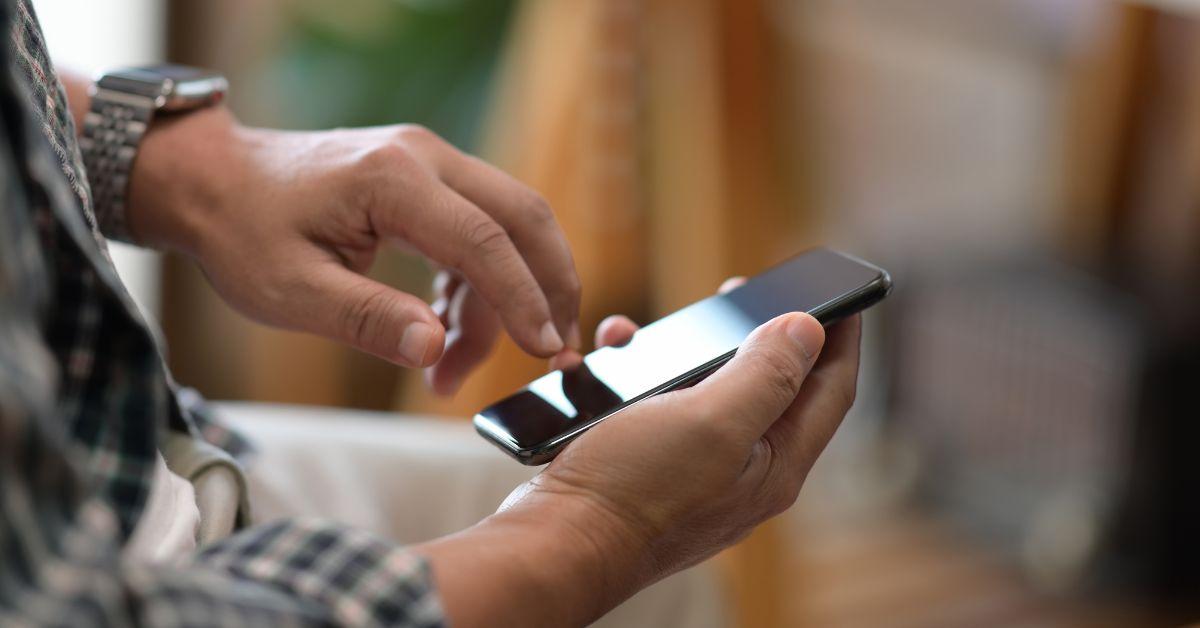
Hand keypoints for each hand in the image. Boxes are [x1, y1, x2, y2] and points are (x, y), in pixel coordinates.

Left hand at [128, 107, 580, 374]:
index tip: (546, 353)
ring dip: (506, 297)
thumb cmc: (243, 233)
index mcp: (391, 180)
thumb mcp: (291, 292)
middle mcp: (424, 156)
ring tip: (455, 368)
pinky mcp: (428, 179)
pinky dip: (482, 284)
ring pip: (508, 226)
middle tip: (555, 352)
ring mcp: (430, 161)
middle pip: (523, 216)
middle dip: (550, 286)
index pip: (484, 241)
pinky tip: (446, 331)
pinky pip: (481, 228)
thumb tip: (434, 351)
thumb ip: (366, 319)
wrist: (214, 180)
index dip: (523, 300)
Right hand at [417, 280, 861, 626]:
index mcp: (776, 464)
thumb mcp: (711, 420)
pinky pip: (664, 411)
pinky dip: (645, 378)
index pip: (831, 390)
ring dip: (692, 351)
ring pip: (712, 395)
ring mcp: (699, 475)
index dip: (841, 337)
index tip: (842, 294)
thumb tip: (808, 328)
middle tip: (743, 291)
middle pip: (776, 390)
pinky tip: (615, 363)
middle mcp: (745, 474)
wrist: (556, 543)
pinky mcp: (653, 472)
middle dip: (763, 334)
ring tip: (665, 326)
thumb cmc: (633, 489)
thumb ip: (767, 374)